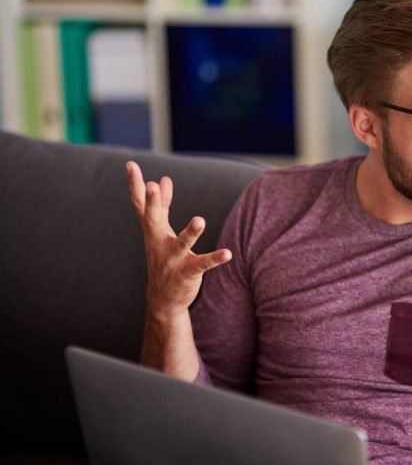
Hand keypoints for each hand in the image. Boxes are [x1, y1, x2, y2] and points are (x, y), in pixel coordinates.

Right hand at [126, 161, 230, 319]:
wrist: (163, 299)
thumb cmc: (164, 259)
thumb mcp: (161, 231)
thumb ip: (163, 205)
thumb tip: (162, 179)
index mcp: (154, 230)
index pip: (141, 205)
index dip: (135, 185)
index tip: (130, 164)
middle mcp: (159, 243)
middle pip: (153, 221)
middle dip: (152, 204)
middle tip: (150, 186)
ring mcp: (173, 259)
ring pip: (180, 244)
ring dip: (190, 232)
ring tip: (200, 220)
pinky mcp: (188, 272)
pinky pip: (203, 264)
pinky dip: (215, 258)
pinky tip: (228, 253)